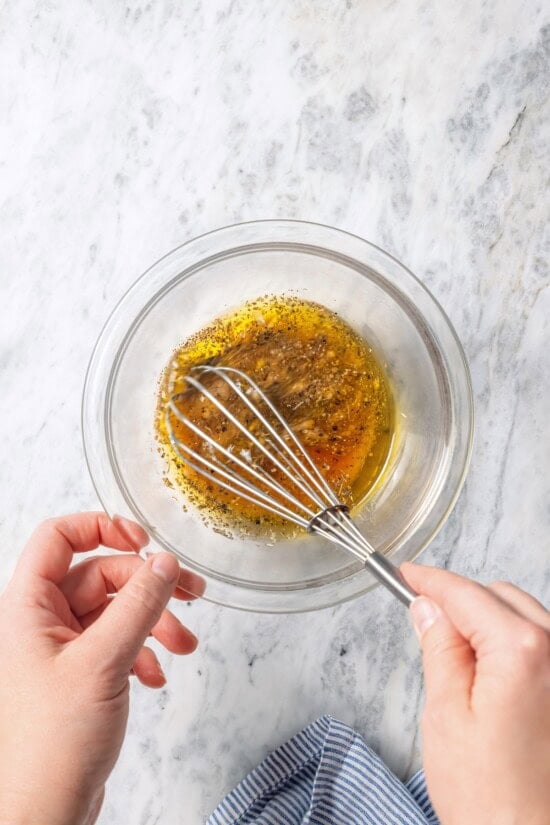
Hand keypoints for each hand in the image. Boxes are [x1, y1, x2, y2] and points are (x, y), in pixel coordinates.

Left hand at [0, 512, 204, 824]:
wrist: (45, 811)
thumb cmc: (52, 744)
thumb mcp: (103, 661)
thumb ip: (138, 605)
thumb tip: (164, 561)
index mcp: (29, 606)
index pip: (59, 537)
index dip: (101, 527)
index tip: (142, 539)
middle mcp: (43, 620)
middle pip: (101, 574)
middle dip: (149, 586)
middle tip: (192, 595)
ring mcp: (62, 648)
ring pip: (116, 610)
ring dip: (154, 621)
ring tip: (184, 645)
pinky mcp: (81, 673)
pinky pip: (118, 642)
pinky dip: (143, 651)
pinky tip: (156, 675)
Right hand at [402, 563, 549, 824]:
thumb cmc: (492, 798)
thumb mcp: (446, 713)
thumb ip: (439, 648)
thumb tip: (429, 608)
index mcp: (522, 651)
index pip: (467, 594)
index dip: (431, 581)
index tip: (408, 575)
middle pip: (499, 596)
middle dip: (461, 604)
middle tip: (425, 626)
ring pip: (523, 617)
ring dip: (488, 624)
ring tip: (457, 664)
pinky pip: (541, 645)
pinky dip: (511, 645)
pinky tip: (488, 678)